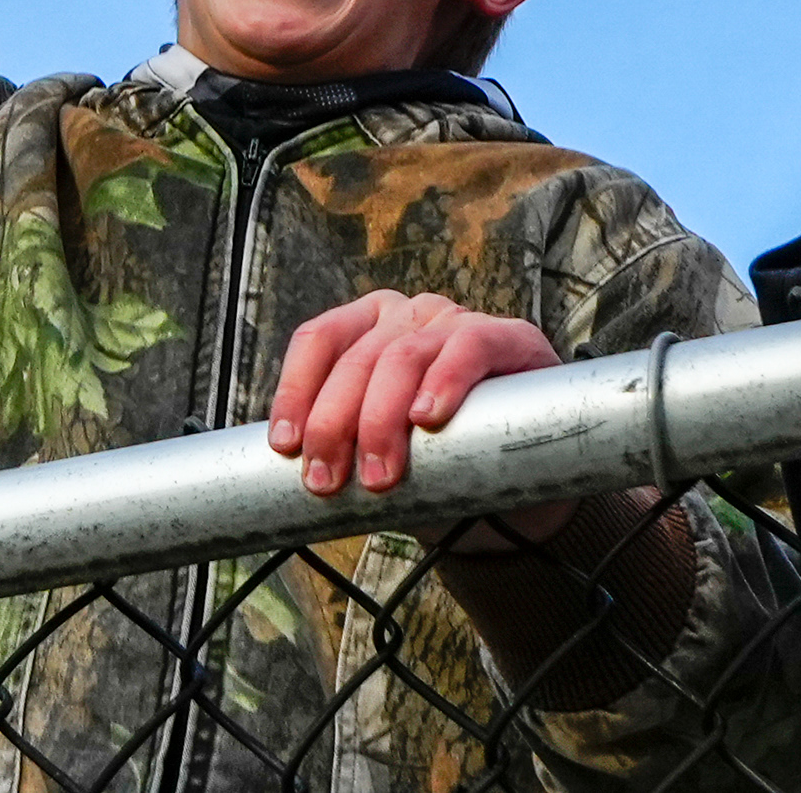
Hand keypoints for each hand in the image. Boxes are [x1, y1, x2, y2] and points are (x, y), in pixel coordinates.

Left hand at [266, 292, 576, 543]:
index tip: (285, 445)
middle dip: (334, 423)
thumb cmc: (440, 460)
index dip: (295, 391)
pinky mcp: (509, 337)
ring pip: (404, 356)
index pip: (319, 341)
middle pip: (357, 358)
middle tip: (327, 482)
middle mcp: (409, 314)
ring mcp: (457, 321)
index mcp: (368, 327)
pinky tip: (427, 417)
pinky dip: (445, 381)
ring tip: (377, 476)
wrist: (521, 474)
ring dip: (380, 419)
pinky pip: (470, 347)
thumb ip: (343, 449)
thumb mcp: (383, 449)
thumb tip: (279, 486)